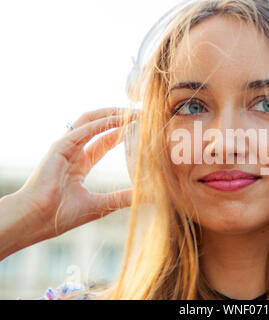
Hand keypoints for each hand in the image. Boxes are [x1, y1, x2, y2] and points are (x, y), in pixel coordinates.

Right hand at [15, 108, 137, 241]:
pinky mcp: (58, 148)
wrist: (36, 220)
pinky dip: (100, 124)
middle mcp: (73, 151)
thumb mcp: (101, 204)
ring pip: (90, 120)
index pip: (105, 139)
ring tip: (132, 111)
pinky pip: (82, 130)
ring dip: (111, 114)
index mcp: (81, 163)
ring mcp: (65, 147)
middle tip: (141, 112)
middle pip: (98, 124)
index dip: (123, 130)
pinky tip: (118, 121)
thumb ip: (122, 198)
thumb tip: (148, 197)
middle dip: (119, 117)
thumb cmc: (61, 215)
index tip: (142, 125)